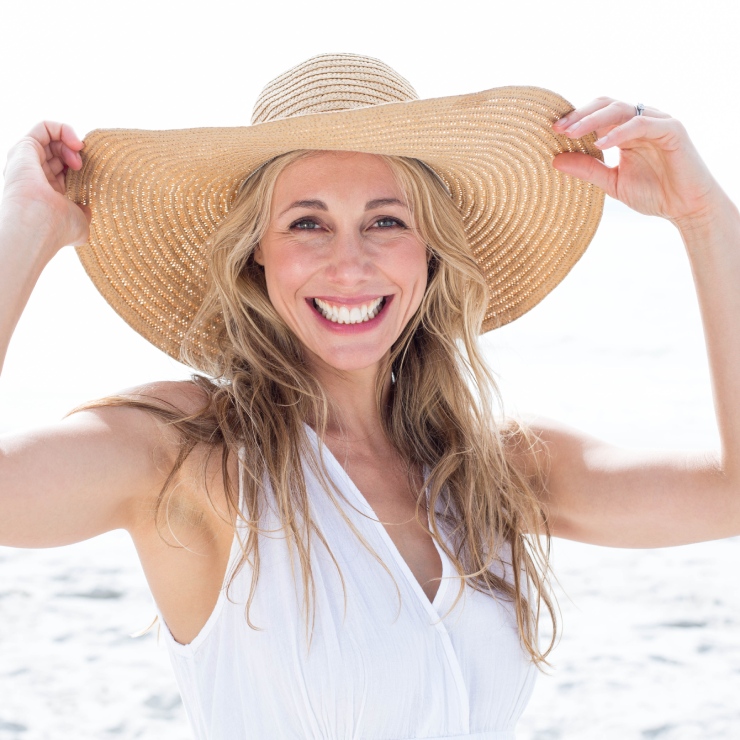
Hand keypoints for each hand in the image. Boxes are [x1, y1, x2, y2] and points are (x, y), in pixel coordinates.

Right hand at [2, 122, 90, 253]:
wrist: (39, 223)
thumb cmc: (59, 227)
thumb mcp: (80, 222)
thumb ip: (84, 214)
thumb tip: (87, 210)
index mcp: (48, 192)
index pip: (65, 170)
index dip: (81, 167)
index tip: (91, 174)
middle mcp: (36, 176)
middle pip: (59, 153)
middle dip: (77, 154)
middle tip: (84, 166)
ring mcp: (28, 161)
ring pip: (52, 139)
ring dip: (71, 142)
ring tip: (80, 154)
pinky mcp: (24, 148)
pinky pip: (44, 127)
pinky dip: (63, 129)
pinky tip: (76, 143)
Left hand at [552, 98, 721, 229]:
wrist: (686, 208)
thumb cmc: (652, 194)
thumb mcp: (612, 182)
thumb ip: (587, 169)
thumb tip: (555, 160)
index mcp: (626, 130)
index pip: (597, 114)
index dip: (576, 119)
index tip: (553, 130)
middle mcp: (640, 120)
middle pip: (606, 104)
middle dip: (580, 115)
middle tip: (558, 128)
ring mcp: (657, 122)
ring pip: (621, 109)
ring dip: (593, 120)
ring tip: (572, 133)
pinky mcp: (672, 130)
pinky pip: (642, 124)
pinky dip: (620, 132)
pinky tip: (601, 143)